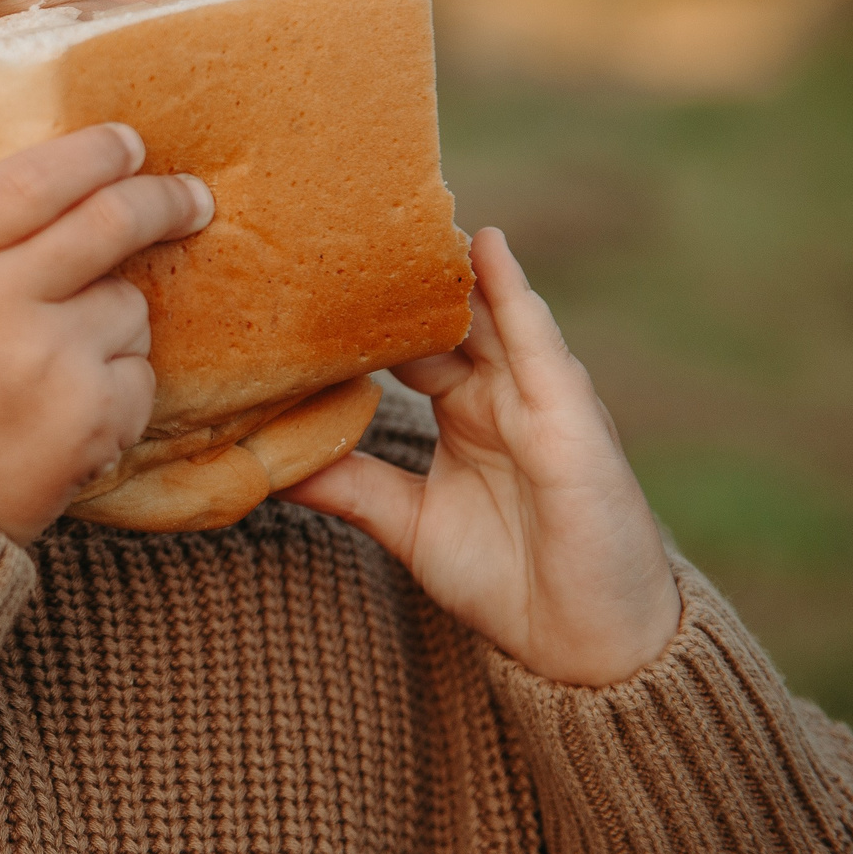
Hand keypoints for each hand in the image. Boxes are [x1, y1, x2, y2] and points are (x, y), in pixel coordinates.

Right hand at [0, 123, 211, 544]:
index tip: (126, 142)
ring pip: (129, 304)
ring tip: (68, 345)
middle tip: (188, 197)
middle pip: (110, 222)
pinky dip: (118, 383)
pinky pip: (138, 377)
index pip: (33, 177)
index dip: (94, 150)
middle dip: (162, 198)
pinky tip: (70, 403)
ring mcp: (45, 362)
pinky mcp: (86, 422)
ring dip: (116, 311)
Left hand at [280, 228, 680, 685]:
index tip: (308, 271)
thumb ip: (346, 486)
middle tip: (343, 218)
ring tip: (402, 208)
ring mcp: (537, 397)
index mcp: (462, 412)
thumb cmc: (507, 582)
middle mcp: (498, 394)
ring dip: (449, 265)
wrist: (587, 644)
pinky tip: (486, 247)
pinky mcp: (571, 413)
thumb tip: (265, 468)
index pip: (405, 343)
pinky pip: (538, 341)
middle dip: (400, 273)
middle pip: (443, 316)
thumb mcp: (405, 523)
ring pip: (487, 314)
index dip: (364, 312)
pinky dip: (513, 293)